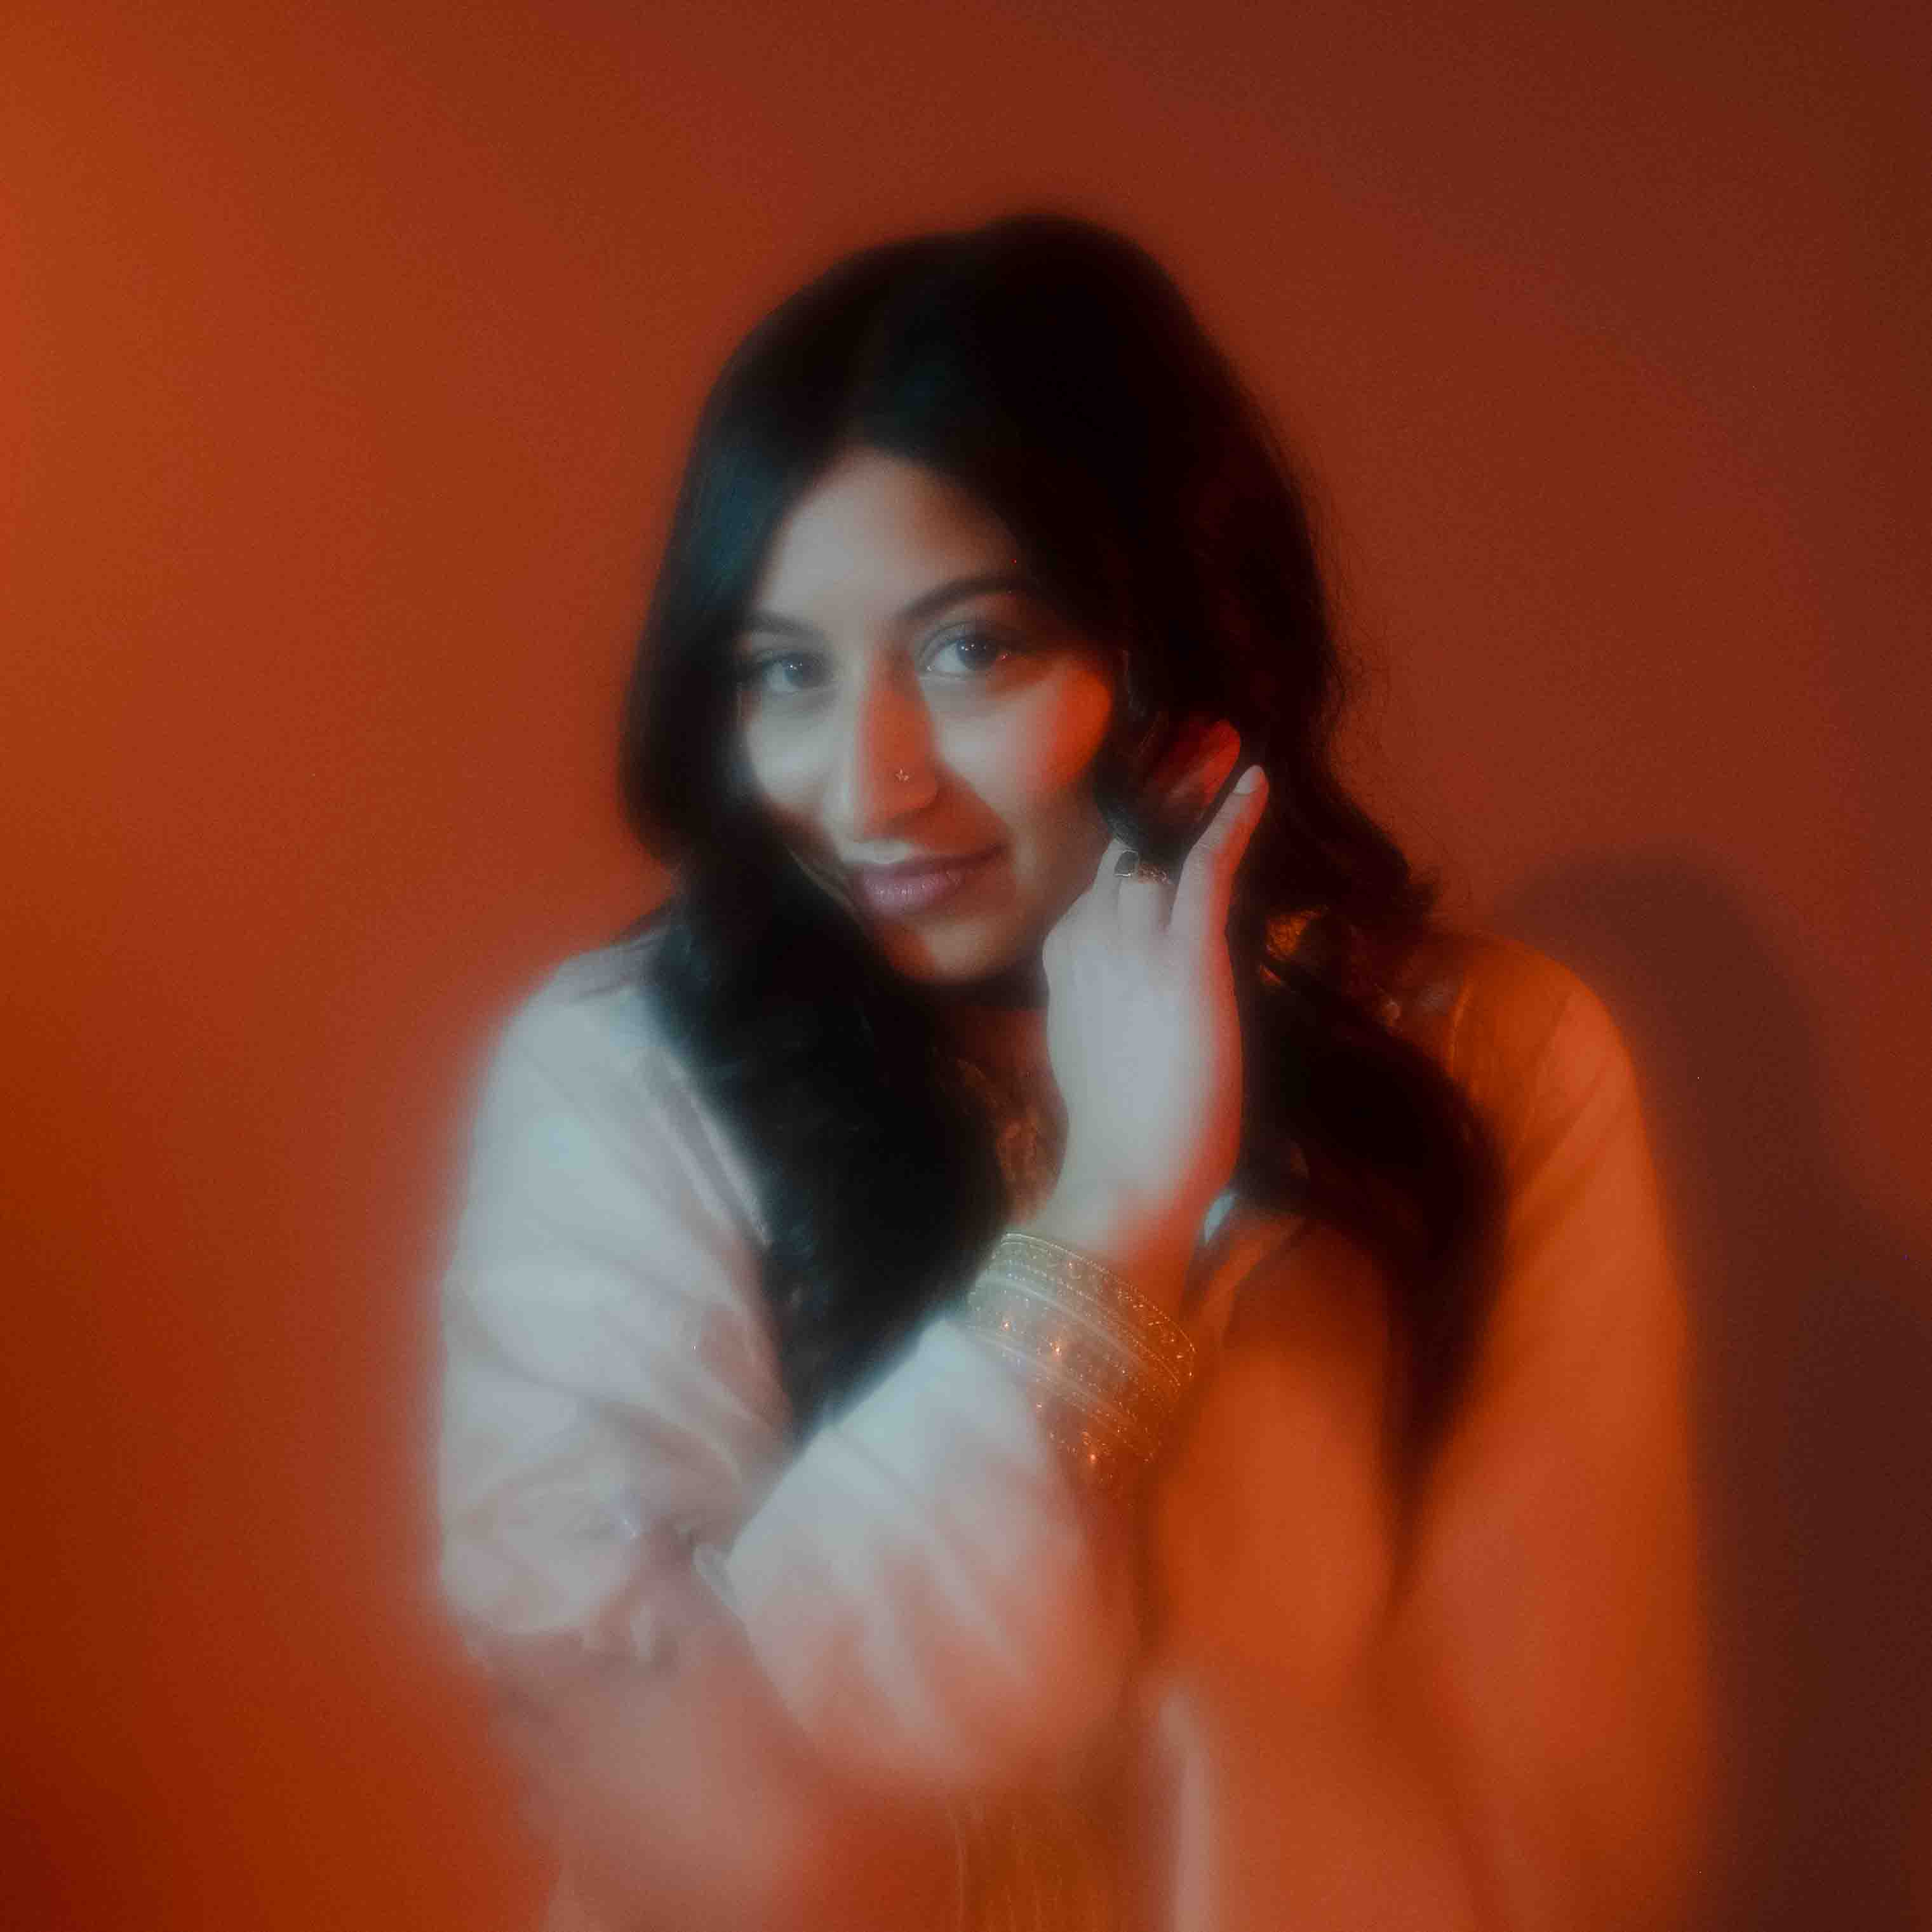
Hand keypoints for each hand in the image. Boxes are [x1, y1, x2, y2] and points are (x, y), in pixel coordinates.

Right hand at [1038, 723, 1267, 1258]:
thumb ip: (1101, 1003)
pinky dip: (1230, 822)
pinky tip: (1255, 780)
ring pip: (1155, 847)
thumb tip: (1123, 991)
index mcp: (1066, 962)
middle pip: (1123, 849)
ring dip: (1188, 792)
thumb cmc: (1118, 1135)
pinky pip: (1204, 871)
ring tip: (1219, 738)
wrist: (1126, 1179)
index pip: (1098, 881)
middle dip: (1156, 793)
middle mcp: (1089, 940)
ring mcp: (1133, 947)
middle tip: (1195, 734)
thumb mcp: (1091, 1051)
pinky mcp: (1185, 962)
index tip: (1151, 793)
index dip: (1128, 837)